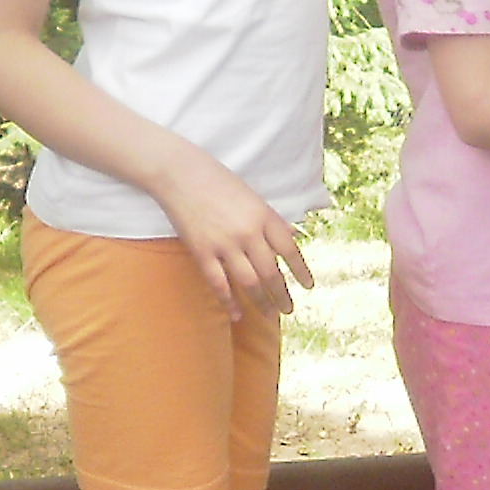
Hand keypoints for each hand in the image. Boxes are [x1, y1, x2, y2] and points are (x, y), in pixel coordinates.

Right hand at [155, 153, 313, 319]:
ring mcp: (225, 243)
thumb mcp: (253, 198)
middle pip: (271, 273)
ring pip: (249, 283)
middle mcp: (249, 232)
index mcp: (264, 216)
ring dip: (261, 303)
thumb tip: (290, 241)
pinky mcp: (202, 251)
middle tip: (288, 309)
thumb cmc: (219, 182)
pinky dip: (229, 302)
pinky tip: (237, 315)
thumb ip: (270, 222)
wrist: (181, 174)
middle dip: (282, 295)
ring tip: (270, 315)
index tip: (308, 286)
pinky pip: (219, 284)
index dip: (301, 271)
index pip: (290, 250)